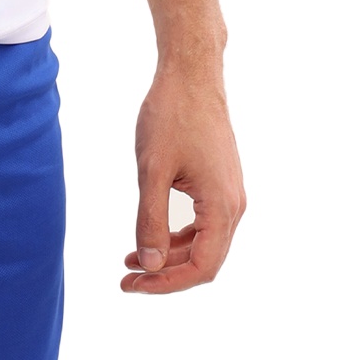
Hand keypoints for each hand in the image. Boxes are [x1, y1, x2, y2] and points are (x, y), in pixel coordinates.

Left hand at [121, 60, 244, 293]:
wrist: (191, 75)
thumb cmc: (171, 115)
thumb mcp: (152, 169)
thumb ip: (150, 218)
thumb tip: (149, 263)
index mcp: (222, 206)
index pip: (202, 268)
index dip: (166, 283)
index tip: (132, 285)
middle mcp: (233, 205)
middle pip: (205, 260)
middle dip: (165, 273)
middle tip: (126, 279)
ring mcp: (229, 193)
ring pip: (205, 243)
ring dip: (170, 256)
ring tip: (131, 260)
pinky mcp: (220, 182)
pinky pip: (204, 223)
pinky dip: (178, 235)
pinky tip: (152, 235)